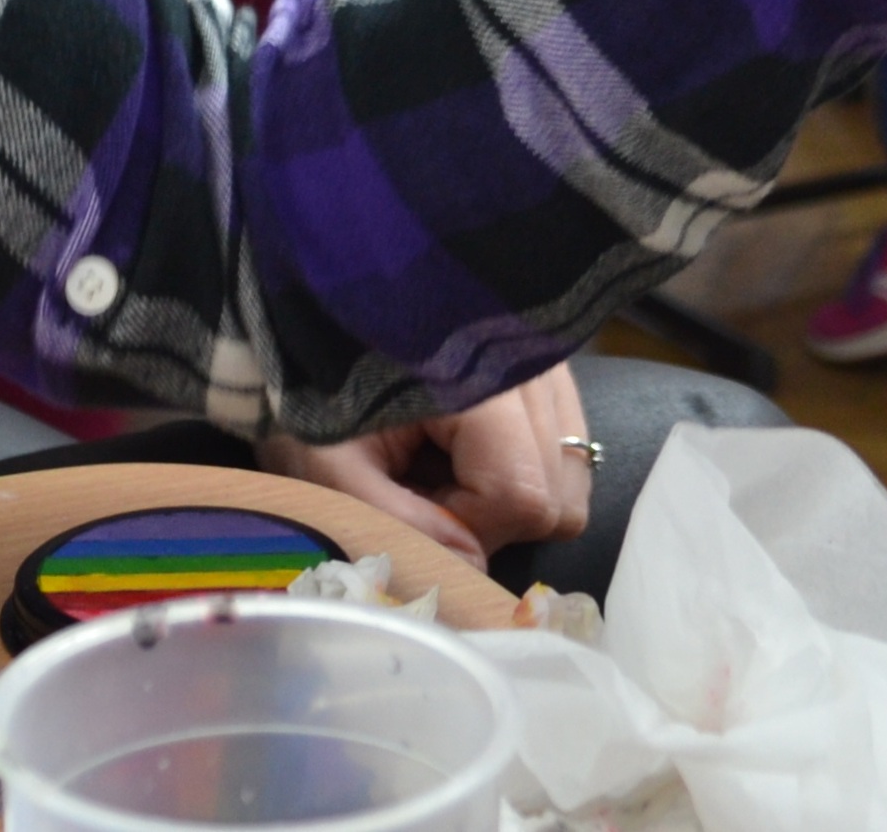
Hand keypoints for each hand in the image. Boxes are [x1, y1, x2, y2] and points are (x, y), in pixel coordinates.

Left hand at [259, 361, 595, 565]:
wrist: (316, 317)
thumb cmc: (315, 390)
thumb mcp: (333, 465)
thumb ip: (397, 522)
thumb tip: (473, 568)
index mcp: (476, 379)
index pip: (519, 493)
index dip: (467, 523)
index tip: (411, 504)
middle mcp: (528, 363)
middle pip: (557, 495)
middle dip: (492, 518)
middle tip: (428, 493)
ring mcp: (547, 363)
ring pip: (571, 479)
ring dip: (514, 498)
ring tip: (445, 470)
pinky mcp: (550, 370)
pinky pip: (567, 450)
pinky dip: (526, 471)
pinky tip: (468, 453)